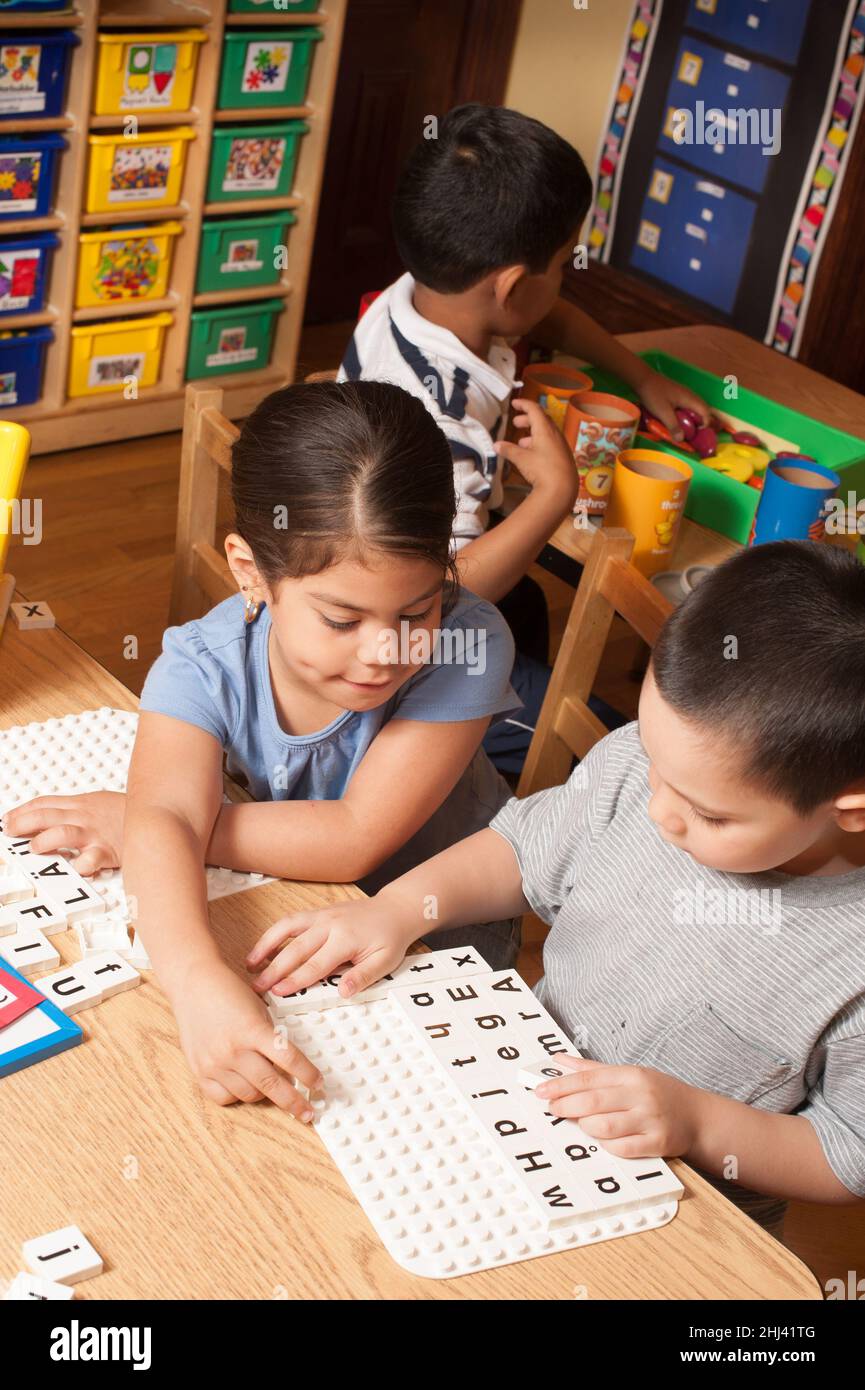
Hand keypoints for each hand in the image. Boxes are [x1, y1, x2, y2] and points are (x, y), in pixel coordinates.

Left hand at [1, 791, 125, 874]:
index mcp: (80, 805)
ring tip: (36, 847)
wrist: (158, 813)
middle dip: (23, 823)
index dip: (22, 811)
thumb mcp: (97, 802)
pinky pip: (93, 859)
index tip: (7, 819)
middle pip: (47, 815)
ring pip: (64, 833)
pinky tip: (75, 868)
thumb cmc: (126, 813)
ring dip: (46, 840)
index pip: (44, 804)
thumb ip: (73, 809)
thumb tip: (45, 815)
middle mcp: (84, 818)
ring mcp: (95, 834)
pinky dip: (82, 865)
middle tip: (9, 831)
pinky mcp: (109, 851)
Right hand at [174, 961, 321, 1115]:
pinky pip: (223, 1097)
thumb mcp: (259, 1009)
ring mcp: (214, 1063)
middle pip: (270, 1085)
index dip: (308, 1074)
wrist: (193, 984)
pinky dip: (237, 1095)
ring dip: (265, 1094)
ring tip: (272, 1087)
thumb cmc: (229, 992)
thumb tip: (289, 1067)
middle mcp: (233, 1050)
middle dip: (294, 1102)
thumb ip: (271, 1037)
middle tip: (307, 1113)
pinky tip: (244, 1086)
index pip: (289, 1059)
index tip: (319, 1083)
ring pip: (249, 1094)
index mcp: (252, 1030)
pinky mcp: (199, 1071)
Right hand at [246, 893, 417, 1000]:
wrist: (394, 909)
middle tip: (256, 987)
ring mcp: (321, 916)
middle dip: (274, 969)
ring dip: (266, 946)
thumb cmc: (389, 937)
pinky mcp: (317, 913)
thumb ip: (363, 976)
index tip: (278, 992)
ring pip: (287, 929)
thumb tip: (343, 992)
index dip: (295, 980)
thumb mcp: (385, 962)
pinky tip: (263, 948)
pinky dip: (274, 933)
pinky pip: (291, 921)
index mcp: (346, 939)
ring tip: (250, 964)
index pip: (316, 964)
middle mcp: (330, 924)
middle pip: (296, 949)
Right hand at [495, 398, 577, 506]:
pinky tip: (532, 455)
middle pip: (542, 420)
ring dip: (533, 434)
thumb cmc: (542, 469)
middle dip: (527, 420)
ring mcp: (561, 446)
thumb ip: (508, 450)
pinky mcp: (563, 457)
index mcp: (545, 429)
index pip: (534, 409)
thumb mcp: (521, 459)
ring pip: (546, 433)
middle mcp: (555, 435)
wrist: (562, 490)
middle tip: (516, 423)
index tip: (514, 403)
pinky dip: (539, 443)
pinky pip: (551, 444)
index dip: (523, 404)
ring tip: (521, 442)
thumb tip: (497, 445)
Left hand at [534, 1055, 702, 1157]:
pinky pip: (623, 1147)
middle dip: (566, 1106)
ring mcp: (650, 1119)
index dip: (561, 1085)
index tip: (541, 1091)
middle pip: (593, 1101)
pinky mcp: (658, 1142)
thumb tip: (559, 1060)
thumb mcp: (629, 1074)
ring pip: (605, 1126)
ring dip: (587, 1127)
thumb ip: (593, 1070)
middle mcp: (640, 1095)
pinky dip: (608, 1146)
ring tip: (583, 1125)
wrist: (698, 1116)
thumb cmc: (659, 1094)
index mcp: (631, 1075)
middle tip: (552, 1110)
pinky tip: (604, 1141)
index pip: (588, 1078)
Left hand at [635, 369, 708, 441]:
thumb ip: (673, 426)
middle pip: (703, 409)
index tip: (696, 434)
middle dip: (702, 422)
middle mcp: (690, 395)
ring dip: (695, 418)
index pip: (706, 412)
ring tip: (688, 429)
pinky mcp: (678, 395)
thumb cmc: (653, 394)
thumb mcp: (663, 412)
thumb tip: (681, 440)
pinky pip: (688, 406)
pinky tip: (679, 420)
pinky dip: (688, 414)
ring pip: (696, 407)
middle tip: (694, 433)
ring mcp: (684, 394)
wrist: (642, 379)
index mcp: (690, 399)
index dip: (705, 424)